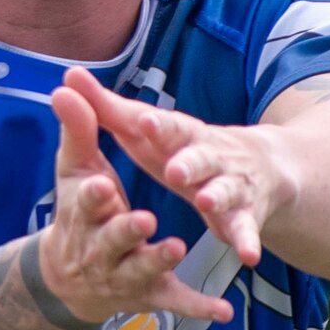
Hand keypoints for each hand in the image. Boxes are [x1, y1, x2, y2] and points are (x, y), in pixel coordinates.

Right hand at [42, 79, 235, 326]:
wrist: (69, 277)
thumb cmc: (77, 212)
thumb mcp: (75, 170)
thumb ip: (77, 129)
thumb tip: (63, 86)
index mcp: (83, 214)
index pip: (85, 203)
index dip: (93, 197)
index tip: (101, 186)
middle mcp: (101, 247)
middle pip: (113, 239)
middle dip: (126, 231)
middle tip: (143, 219)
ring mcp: (126, 273)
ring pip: (143, 269)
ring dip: (158, 260)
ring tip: (176, 249)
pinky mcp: (151, 293)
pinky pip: (176, 300)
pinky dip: (198, 306)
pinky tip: (223, 310)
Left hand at [60, 67, 297, 268]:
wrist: (260, 165)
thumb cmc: (184, 146)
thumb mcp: (147, 130)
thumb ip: (108, 108)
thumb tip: (70, 75)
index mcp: (182, 135)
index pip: (170, 127)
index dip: (158, 126)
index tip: (145, 122)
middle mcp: (210, 156)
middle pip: (200, 157)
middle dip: (189, 163)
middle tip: (174, 170)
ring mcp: (230, 186)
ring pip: (225, 190)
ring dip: (217, 197)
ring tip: (206, 202)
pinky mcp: (243, 216)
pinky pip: (244, 229)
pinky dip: (247, 241)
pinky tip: (248, 255)